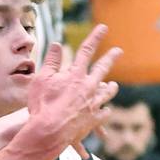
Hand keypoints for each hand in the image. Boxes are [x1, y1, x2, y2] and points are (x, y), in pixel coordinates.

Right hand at [26, 24, 120, 157]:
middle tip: (118, 51)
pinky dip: (104, 111)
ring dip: (111, 88)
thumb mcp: (41, 79)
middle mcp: (89, 87)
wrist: (49, 132)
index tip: (103, 27)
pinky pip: (103, 114)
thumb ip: (51, 61)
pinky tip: (105, 111)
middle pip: (103, 68)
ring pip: (107, 92)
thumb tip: (56, 44)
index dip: (95, 37)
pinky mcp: (93, 120)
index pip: (86, 50)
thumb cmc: (42, 104)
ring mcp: (93, 104)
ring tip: (114, 86)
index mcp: (76, 74)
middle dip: (111, 57)